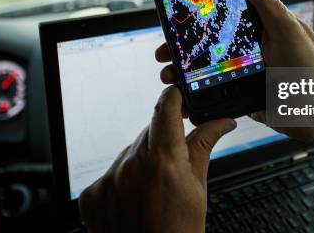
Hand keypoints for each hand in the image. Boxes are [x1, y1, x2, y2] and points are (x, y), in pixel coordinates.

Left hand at [78, 86, 235, 232]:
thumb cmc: (178, 232)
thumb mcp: (197, 188)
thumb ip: (203, 146)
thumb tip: (222, 122)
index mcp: (164, 161)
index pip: (165, 109)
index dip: (173, 97)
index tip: (177, 95)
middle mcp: (132, 165)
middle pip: (147, 132)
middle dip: (161, 139)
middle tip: (172, 163)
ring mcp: (109, 180)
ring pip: (129, 152)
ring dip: (141, 160)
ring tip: (152, 189)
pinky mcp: (92, 194)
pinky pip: (110, 173)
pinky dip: (122, 180)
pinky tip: (134, 199)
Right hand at [155, 0, 313, 143]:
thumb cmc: (313, 68)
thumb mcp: (288, 28)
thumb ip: (266, 2)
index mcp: (259, 29)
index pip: (222, 17)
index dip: (198, 18)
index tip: (176, 18)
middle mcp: (250, 50)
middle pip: (209, 45)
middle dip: (183, 48)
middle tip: (165, 52)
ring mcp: (246, 75)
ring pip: (208, 71)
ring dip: (185, 74)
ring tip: (170, 76)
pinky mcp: (245, 98)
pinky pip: (217, 95)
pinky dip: (198, 97)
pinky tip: (183, 100)